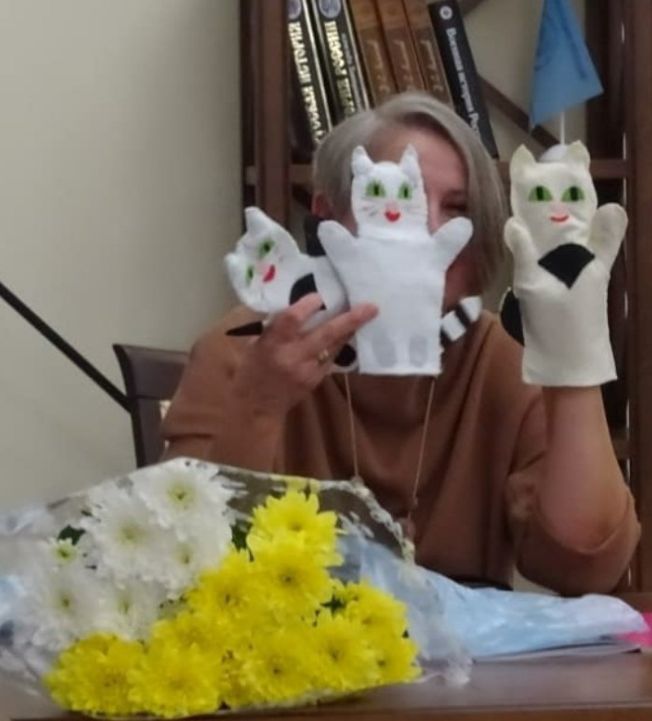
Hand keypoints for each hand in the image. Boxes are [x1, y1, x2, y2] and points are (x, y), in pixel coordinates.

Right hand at [232, 294, 377, 416]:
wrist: (257, 407)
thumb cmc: (252, 370)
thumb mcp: (255, 345)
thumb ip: (275, 327)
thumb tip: (297, 308)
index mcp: (273, 343)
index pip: (292, 319)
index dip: (307, 305)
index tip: (319, 296)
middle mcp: (293, 356)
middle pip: (326, 334)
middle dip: (350, 320)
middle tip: (371, 307)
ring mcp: (308, 370)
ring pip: (335, 346)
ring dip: (351, 330)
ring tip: (367, 314)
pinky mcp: (316, 379)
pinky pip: (332, 358)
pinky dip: (339, 344)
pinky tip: (348, 334)